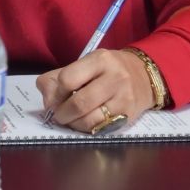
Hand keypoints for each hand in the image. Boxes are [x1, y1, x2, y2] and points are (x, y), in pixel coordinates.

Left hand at [36, 49, 154, 132]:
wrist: (143, 77)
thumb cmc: (106, 70)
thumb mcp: (85, 64)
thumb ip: (58, 77)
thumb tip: (47, 101)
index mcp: (100, 59)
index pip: (68, 78)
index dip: (57, 92)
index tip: (56, 96)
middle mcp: (115, 77)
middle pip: (79, 103)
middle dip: (62, 113)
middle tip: (58, 114)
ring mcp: (123, 98)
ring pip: (89, 120)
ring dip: (72, 124)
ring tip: (70, 120)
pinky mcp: (127, 115)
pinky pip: (99, 128)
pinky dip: (85, 129)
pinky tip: (83, 123)